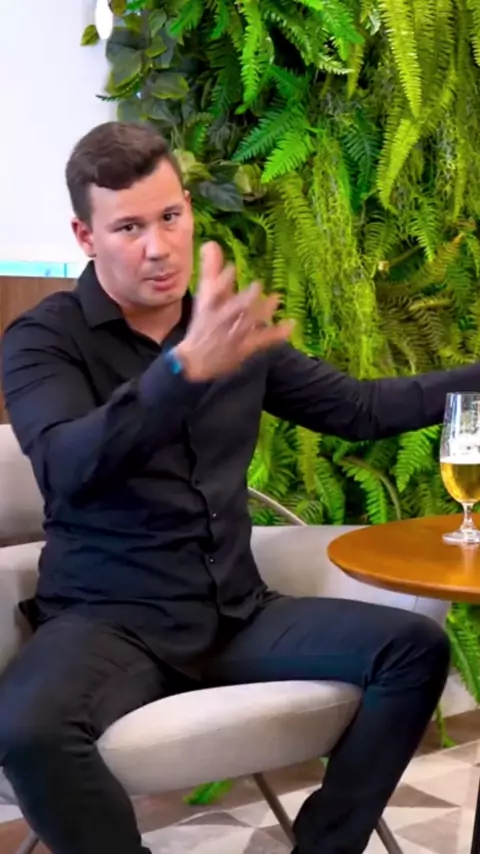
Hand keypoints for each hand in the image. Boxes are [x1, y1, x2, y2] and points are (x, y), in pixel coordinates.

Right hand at [175, 242, 293, 381]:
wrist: (196, 361)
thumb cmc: (202, 324)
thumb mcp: (203, 296)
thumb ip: (210, 270)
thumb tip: (211, 242)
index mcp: (209, 306)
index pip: (213, 293)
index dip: (222, 282)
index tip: (232, 268)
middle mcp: (220, 320)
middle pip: (232, 310)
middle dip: (243, 299)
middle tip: (257, 286)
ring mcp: (233, 335)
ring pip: (248, 323)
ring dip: (262, 311)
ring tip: (276, 298)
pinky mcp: (245, 348)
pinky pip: (263, 340)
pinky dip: (277, 333)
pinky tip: (291, 324)